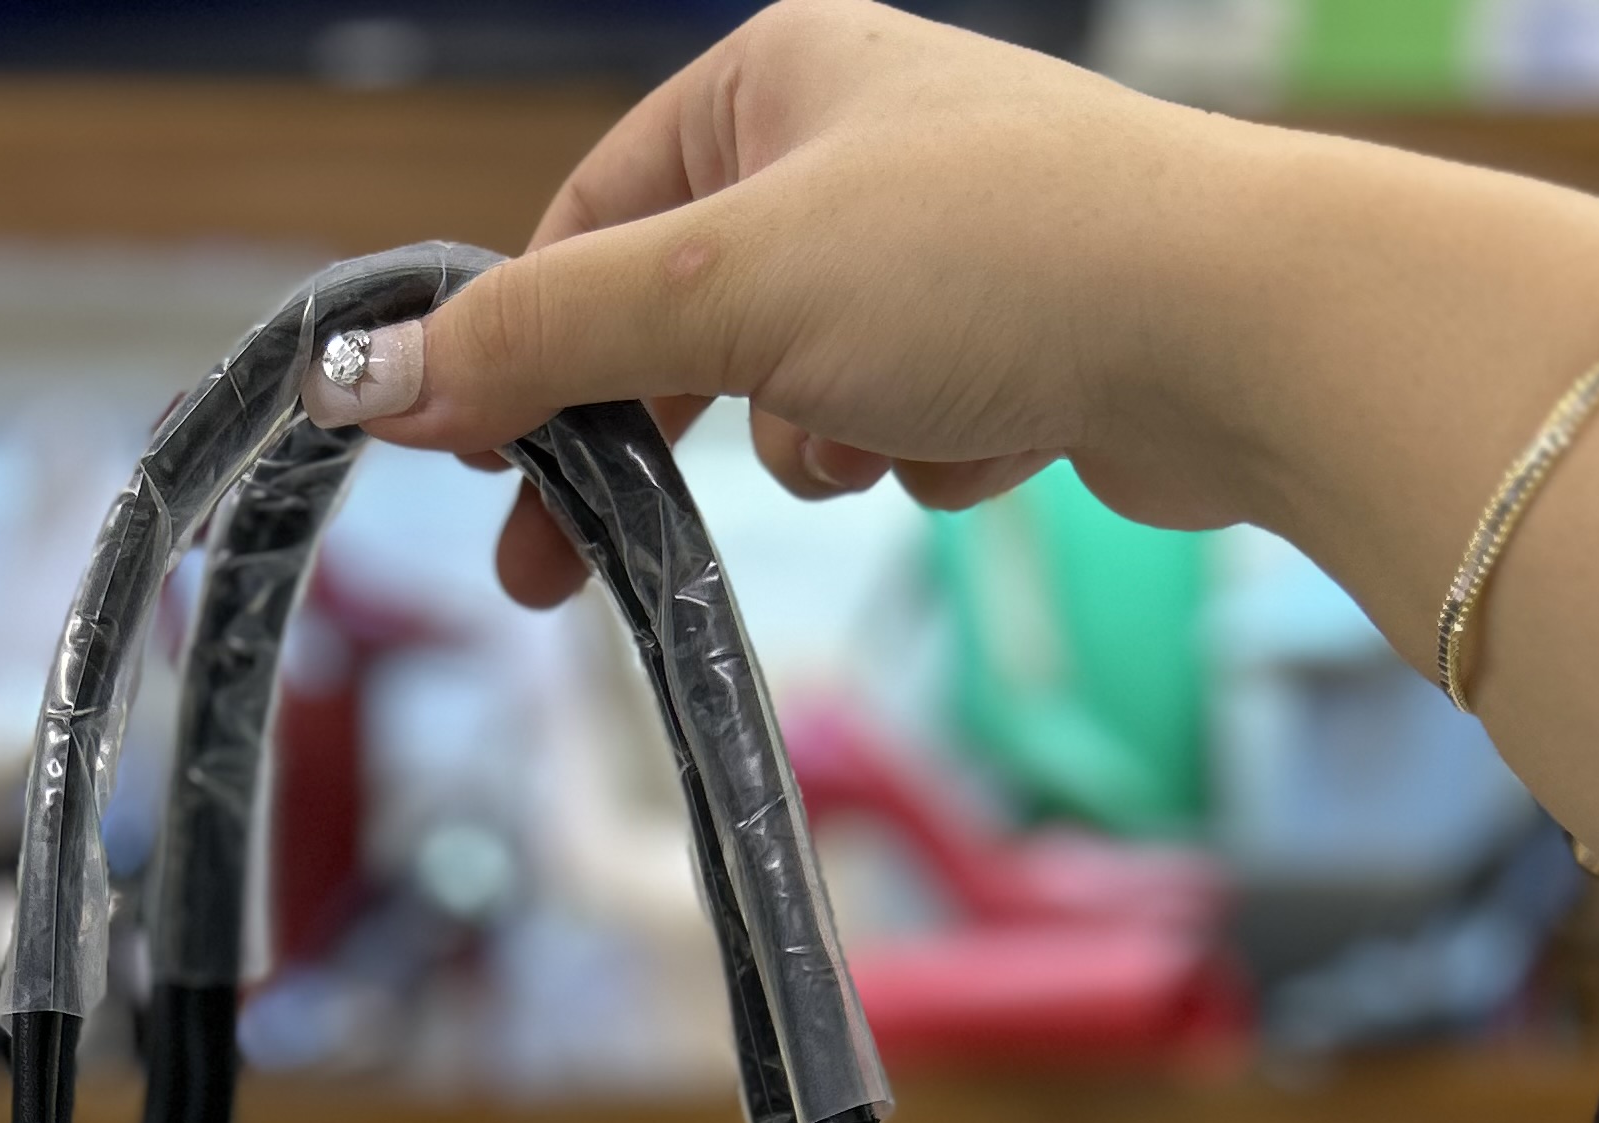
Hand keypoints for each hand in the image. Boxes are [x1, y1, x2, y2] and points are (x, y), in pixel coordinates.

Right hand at [304, 0, 1598, 880]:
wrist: (1241, 334)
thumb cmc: (993, 264)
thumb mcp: (725, 290)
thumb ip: (541, 339)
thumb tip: (357, 378)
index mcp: (777, 77)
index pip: (586, 224)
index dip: (522, 356)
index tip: (472, 474)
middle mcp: (856, 142)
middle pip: (681, 320)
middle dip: (657, 432)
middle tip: (562, 569)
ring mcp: (941, 246)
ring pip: (793, 392)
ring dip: (821, 441)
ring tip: (891, 430)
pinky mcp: (1015, 343)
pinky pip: (903, 430)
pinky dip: (926, 456)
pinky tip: (991, 437)